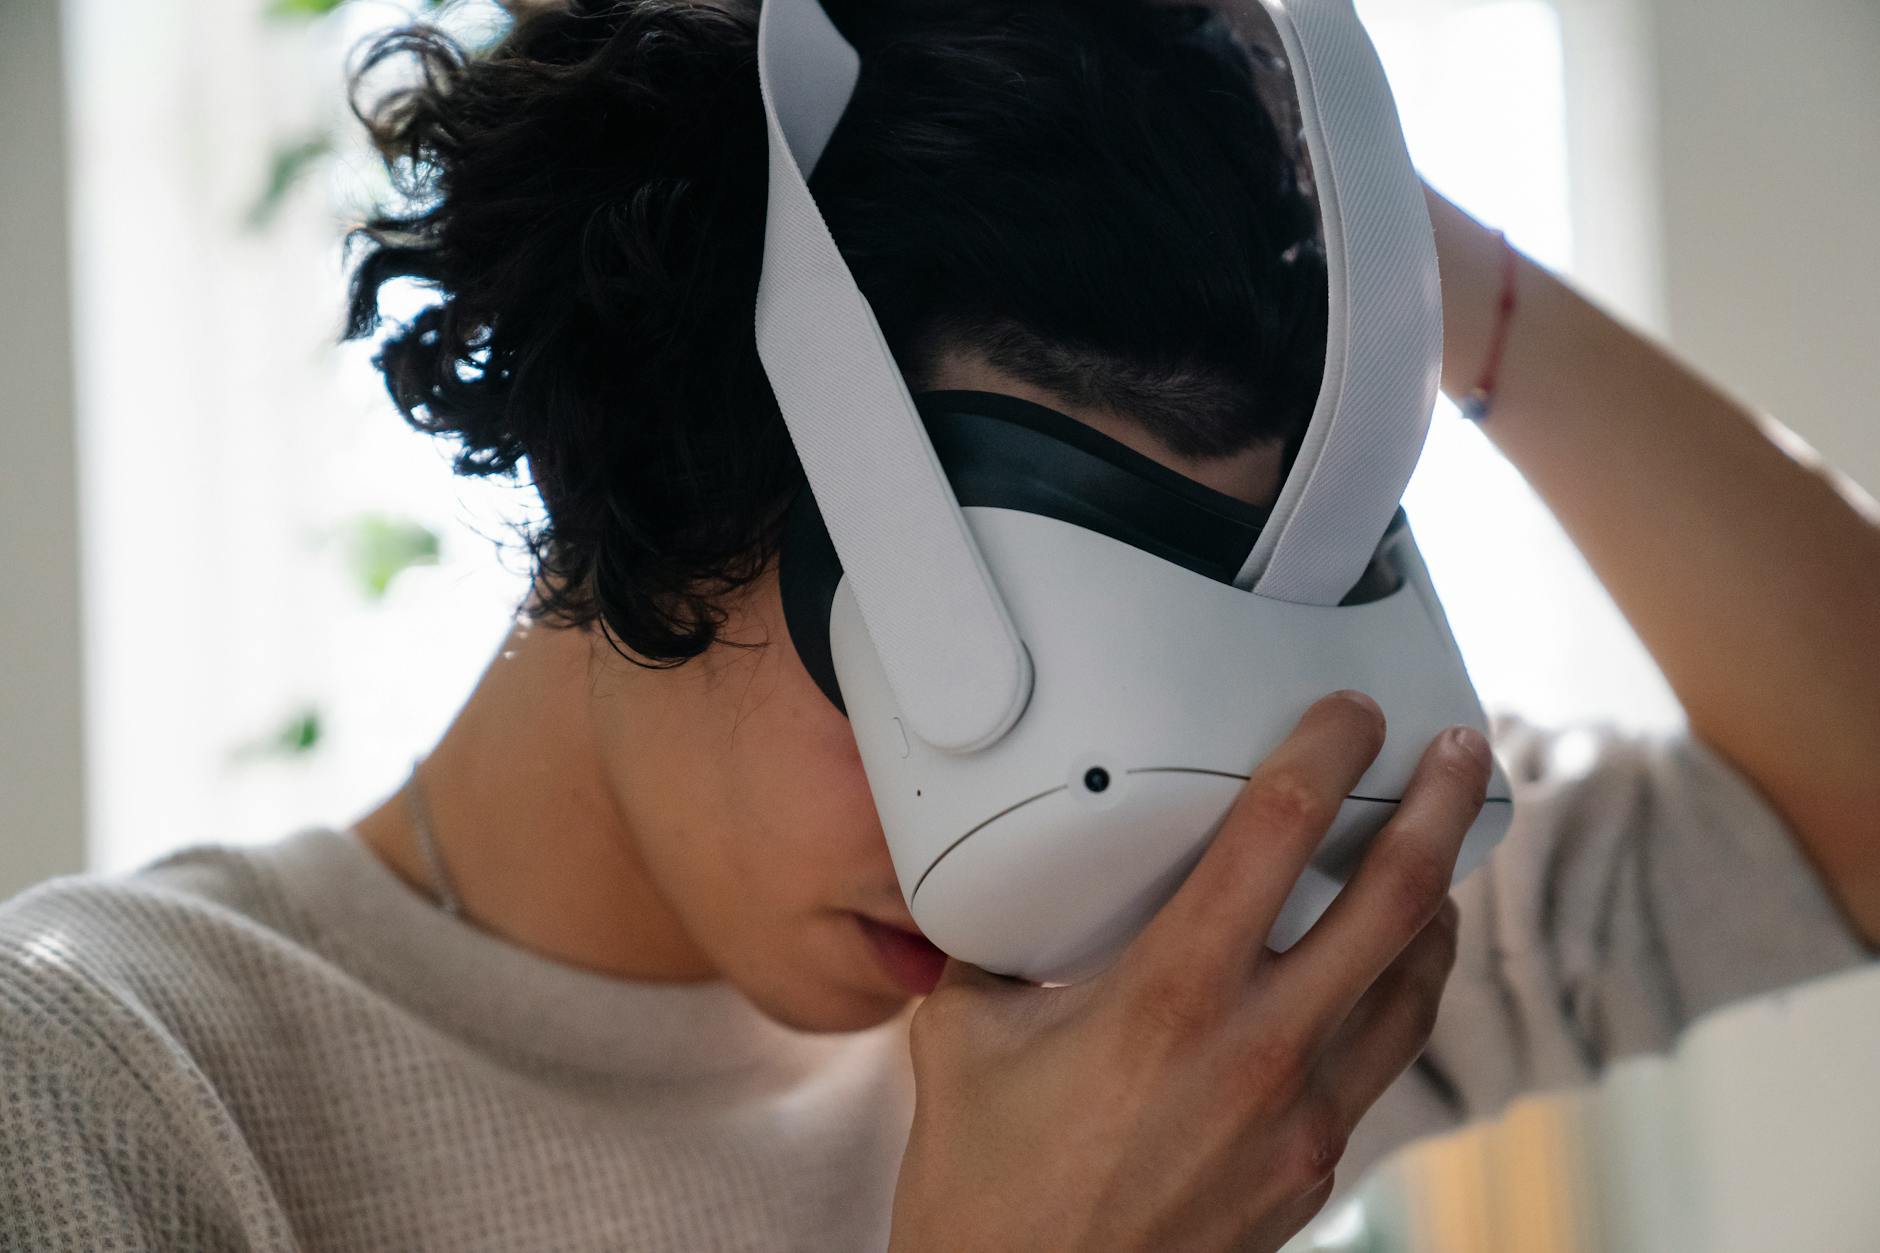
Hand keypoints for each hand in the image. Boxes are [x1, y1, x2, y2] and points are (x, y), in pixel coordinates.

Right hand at [887, 691, 1490, 1251]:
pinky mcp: (1315, 1169)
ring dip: (1442, 905)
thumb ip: (1002, 942)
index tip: (1354, 712)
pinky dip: (1400, 993)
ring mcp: (1302, 1118)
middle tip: (1464, 753)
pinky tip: (1388, 970)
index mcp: (1169, 994)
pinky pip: (1383, 1058)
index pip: (1276, 832)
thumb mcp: (966, 1034)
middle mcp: (1258, 1049)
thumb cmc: (987, 1183)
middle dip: (1442, 808)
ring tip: (1444, 855)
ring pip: (1416, 984)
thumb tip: (1011, 885)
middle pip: (1395, 900)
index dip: (1328, 752)